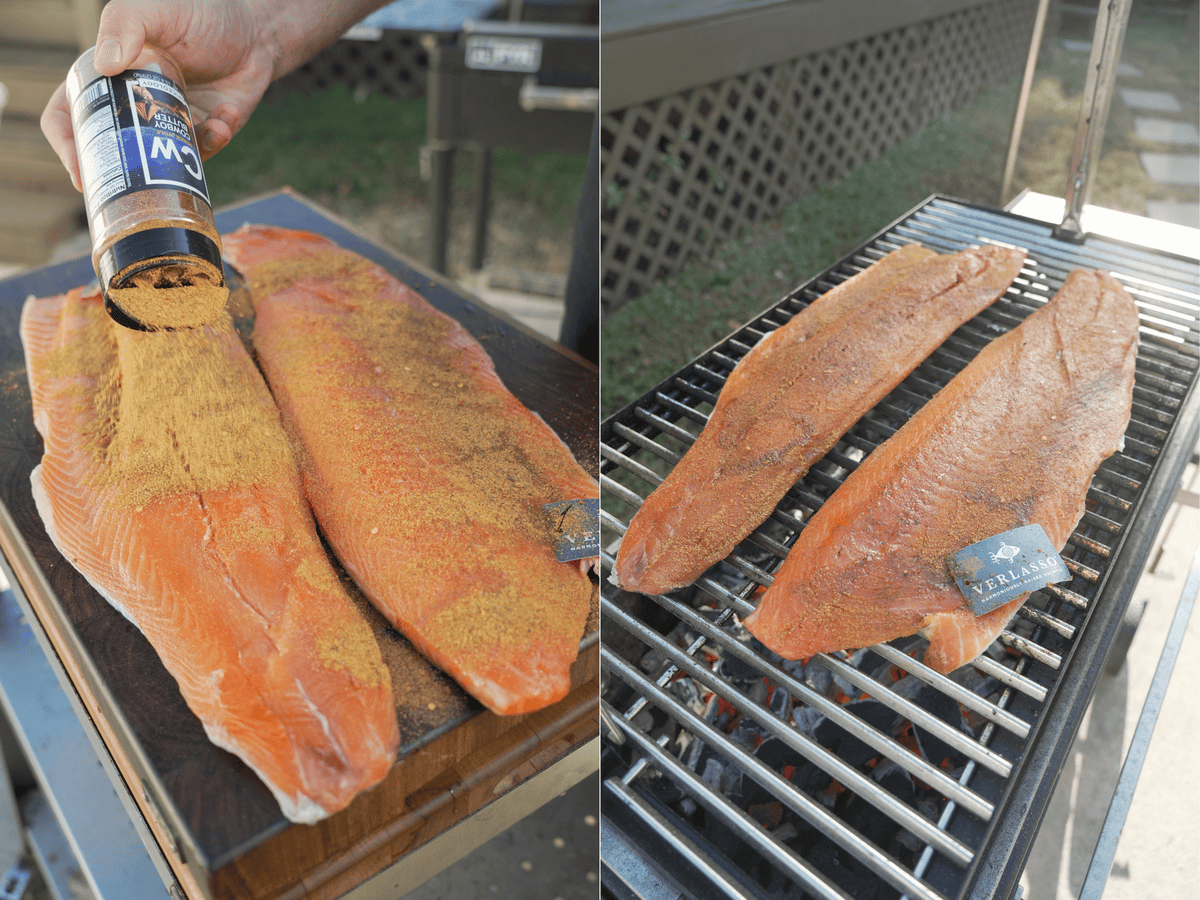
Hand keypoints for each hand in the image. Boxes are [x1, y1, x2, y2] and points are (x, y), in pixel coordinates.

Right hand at [42, 0, 276, 191]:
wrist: (255, 31)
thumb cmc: (200, 13)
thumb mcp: (156, 10)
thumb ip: (125, 25)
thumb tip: (105, 66)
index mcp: (108, 75)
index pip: (71, 112)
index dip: (68, 142)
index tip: (81, 170)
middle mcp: (133, 102)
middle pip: (112, 148)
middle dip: (123, 168)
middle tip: (140, 177)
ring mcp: (168, 122)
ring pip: (160, 159)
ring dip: (180, 155)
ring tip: (208, 128)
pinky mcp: (202, 132)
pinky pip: (202, 152)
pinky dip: (216, 138)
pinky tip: (225, 116)